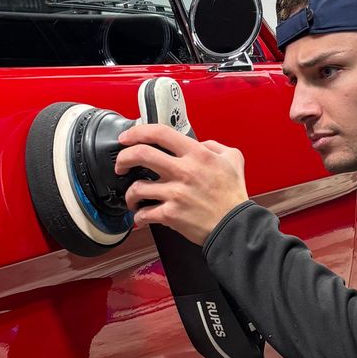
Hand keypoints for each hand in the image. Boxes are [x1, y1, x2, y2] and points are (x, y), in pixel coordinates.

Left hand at [115, 124, 248, 244]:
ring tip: (133, 198)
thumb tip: (201, 143)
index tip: (127, 137)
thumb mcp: (233, 160)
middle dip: (123, 159)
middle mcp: (183, 171)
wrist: (236, 226)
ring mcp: (175, 194)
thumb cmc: (233, 196)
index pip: (160, 133)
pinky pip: (144, 214)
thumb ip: (215, 146)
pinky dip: (139, 217)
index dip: (137, 131)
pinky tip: (141, 218)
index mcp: (196, 155)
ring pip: (137, 188)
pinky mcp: (171, 215)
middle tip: (120, 166)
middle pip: (140, 154)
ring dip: (130, 194)